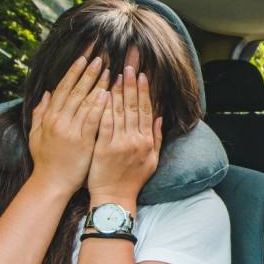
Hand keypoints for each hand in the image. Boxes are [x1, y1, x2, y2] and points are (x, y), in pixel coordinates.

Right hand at [29, 55, 109, 195]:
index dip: (74, 72)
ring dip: (97, 85)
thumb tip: (46, 93)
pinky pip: (93, 120)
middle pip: (75, 91)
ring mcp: (70, 131)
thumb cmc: (46, 159)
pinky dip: (99, 106)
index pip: (63, 89)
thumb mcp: (37, 134)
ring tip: (109, 71)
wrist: (52, 183)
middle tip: (99, 58)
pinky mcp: (82, 142)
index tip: (83, 58)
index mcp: (49, 117)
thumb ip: (40, 113)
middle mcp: (59, 121)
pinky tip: (108, 94)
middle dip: (88, 73)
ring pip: (85, 103)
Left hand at [87, 65, 162, 207]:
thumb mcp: (152, 160)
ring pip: (120, 112)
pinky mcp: (104, 148)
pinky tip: (102, 94)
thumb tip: (160, 118)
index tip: (142, 75)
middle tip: (129, 66)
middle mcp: (136, 140)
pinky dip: (104, 108)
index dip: (144, 91)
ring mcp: (120, 144)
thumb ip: (156, 138)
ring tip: (116, 74)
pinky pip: (104, 124)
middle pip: (134, 107)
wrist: (115, 197)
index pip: (147, 110)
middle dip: (131, 85)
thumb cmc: (133, 180)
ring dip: (118, 91)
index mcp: (147, 141)